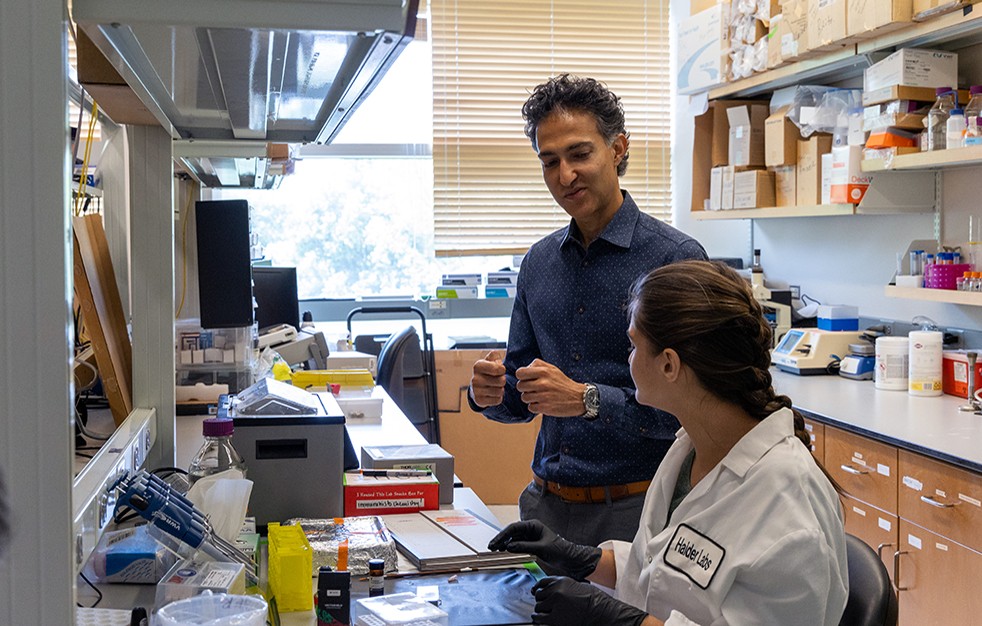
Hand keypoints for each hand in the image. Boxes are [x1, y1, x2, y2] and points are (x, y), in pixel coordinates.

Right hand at [470, 350, 505, 406]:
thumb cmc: (487, 371)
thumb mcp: (490, 360)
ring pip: (500, 391)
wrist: (477, 387)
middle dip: (502, 380)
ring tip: (495, 386)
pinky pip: (497, 400)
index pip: (499, 369)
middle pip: (502, 381)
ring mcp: (476, 390)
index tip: (498, 370)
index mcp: (478, 366)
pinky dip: (498, 398)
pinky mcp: (479, 400)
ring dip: (501, 389)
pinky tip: (492, 394)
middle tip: (497, 379)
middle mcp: (475, 378)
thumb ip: (495, 355)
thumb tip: (498, 363)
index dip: (502, 370)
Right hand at [487, 520, 599, 580]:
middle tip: (491, 548)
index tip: (494, 543)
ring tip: (495, 552)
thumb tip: (509, 547)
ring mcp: (529, 538)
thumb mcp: (542, 548)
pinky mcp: (530, 546)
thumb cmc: (559, 550)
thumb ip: (525, 546)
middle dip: (500, 540)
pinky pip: (517, 546)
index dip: (502, 535)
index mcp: (533, 525)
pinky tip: (504, 554)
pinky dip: (510, 550)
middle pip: (511, 533)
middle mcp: (530, 530)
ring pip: (512, 540)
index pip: (514, 528)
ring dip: (504, 545)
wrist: (570, 559)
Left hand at [515, 359, 587, 416]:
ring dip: (530, 398)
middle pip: (520, 386)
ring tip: (539, 396)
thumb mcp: (552, 369)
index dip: (522, 376)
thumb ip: (538, 365)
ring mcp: (543, 396)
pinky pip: (530, 407)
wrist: (578, 398)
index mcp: (543, 372)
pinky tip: (542, 403)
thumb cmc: (563, 383)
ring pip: (524, 397)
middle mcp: (542, 383)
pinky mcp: (545, 408)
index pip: (520, 373)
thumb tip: (526, 368)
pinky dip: (535, 406)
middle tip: (533, 389)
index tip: (526, 379)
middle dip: (525, 388)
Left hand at [531, 576, 648, 625]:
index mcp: (561, 580)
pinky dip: (538, 618)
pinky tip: (539, 619)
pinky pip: (539, 617)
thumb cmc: (592, 600)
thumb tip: (548, 591)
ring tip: (545, 613)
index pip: (542, 582)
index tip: (535, 591)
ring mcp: (555, 603)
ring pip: (538, 606)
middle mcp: (556, 590)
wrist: (600, 611)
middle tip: (545, 605)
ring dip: (541, 610)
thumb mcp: (575, 586)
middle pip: (539, 594)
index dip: (537, 587)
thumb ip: (561, 586)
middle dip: (541, 600)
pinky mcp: (555, 617)